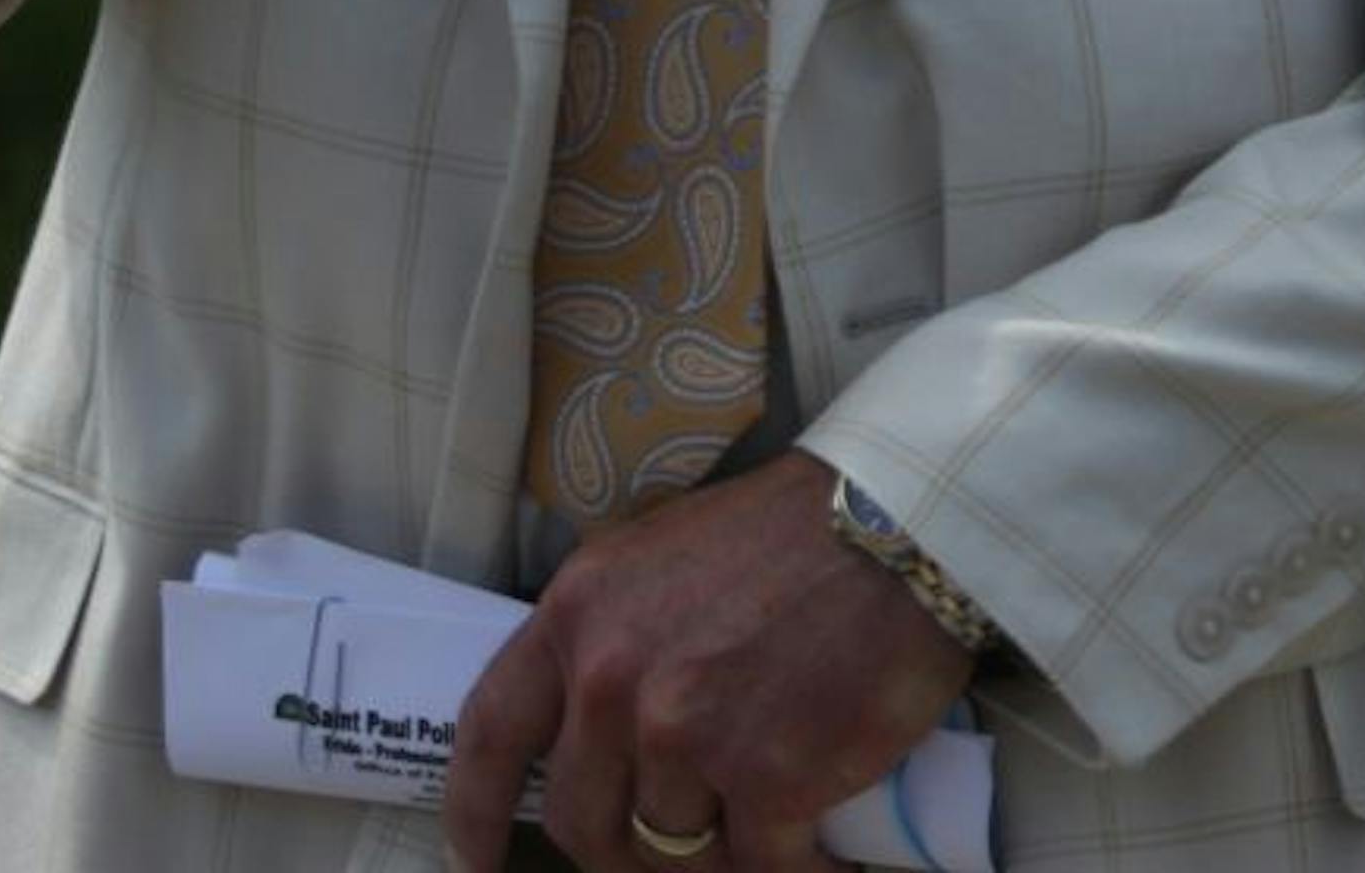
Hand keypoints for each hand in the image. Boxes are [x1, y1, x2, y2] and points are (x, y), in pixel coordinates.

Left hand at [441, 450, 974, 872]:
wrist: (892, 525)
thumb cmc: (784, 537)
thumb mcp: (656, 561)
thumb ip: (610, 641)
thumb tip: (591, 736)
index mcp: (579, 612)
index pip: (491, 732)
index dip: (472, 812)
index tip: (473, 862)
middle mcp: (613, 676)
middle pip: (585, 824)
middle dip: (628, 850)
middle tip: (686, 839)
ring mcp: (686, 733)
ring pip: (672, 855)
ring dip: (718, 856)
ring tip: (768, 823)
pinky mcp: (766, 780)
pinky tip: (824, 859)